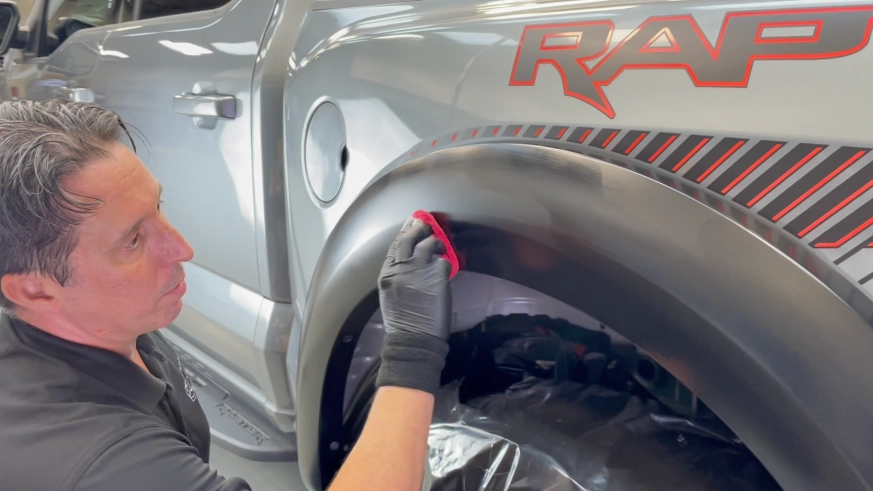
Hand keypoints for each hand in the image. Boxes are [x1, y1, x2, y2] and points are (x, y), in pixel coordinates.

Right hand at [375, 217, 453, 394]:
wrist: (413, 340)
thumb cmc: (403, 322)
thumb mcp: (391, 295)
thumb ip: (398, 276)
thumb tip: (410, 262)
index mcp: (387, 275)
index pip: (394, 247)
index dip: (403, 233)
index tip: (410, 223)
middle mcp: (400, 269)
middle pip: (408, 240)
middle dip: (418, 228)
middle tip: (426, 224)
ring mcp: (418, 272)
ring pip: (427, 245)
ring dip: (436, 242)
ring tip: (440, 244)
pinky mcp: (436, 277)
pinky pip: (443, 261)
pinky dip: (446, 262)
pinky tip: (446, 265)